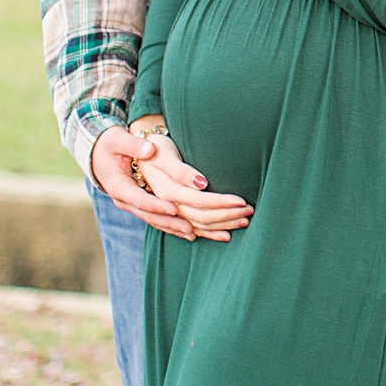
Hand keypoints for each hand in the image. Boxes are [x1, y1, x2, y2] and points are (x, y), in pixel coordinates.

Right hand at [90, 125, 194, 239]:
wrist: (98, 152)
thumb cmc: (110, 143)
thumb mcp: (118, 139)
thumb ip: (134, 145)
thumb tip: (149, 149)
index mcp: (118, 186)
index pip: (138, 199)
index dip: (156, 205)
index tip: (173, 208)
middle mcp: (123, 199)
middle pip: (147, 214)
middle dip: (168, 222)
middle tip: (190, 227)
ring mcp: (131, 204)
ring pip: (152, 219)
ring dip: (172, 227)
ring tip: (192, 233)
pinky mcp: (139, 205)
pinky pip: (155, 218)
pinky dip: (170, 225)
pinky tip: (187, 231)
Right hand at [133, 132, 254, 241]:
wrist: (135, 156)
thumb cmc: (154, 149)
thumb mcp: (164, 153)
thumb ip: (181, 170)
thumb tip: (202, 183)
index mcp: (164, 190)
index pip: (197, 200)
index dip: (220, 202)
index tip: (241, 201)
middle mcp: (164, 206)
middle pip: (199, 216)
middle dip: (226, 215)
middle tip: (250, 211)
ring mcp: (166, 214)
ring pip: (196, 226)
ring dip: (221, 226)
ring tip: (244, 223)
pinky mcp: (169, 217)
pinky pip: (189, 230)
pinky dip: (208, 234)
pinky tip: (224, 236)